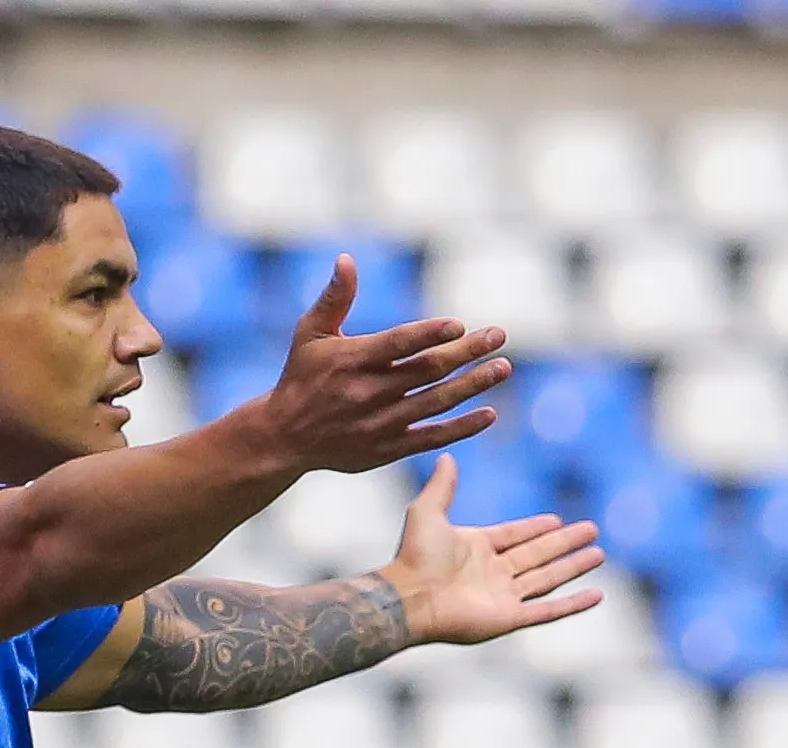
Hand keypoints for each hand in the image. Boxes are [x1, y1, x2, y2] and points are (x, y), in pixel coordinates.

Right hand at [251, 255, 512, 475]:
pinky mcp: (388, 449)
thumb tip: (347, 259)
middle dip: (467, 352)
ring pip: (436, 402)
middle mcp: (369, 392)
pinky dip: (462, 428)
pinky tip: (489, 413)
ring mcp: (381, 423)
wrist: (284, 437)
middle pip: (428, 370)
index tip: (460, 323)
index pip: (399, 344)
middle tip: (499, 336)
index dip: (430, 333)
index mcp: (353, 359)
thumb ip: (334, 297)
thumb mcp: (309, 333)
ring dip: (474, 385)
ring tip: (503, 368)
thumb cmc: (301, 375)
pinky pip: (431, 437)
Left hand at [381, 457, 603, 646]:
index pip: (516, 535)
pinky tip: (597, 595)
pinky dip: (573, 605)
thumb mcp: (427, 511)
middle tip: (592, 530)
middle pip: (538, 554)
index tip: (557, 519)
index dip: (537, 528)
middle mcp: (493, 572)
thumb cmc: (414, 556)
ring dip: (574, 566)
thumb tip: (447, 457)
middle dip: (566, 543)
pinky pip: (548, 611)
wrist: (410, 596)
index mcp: (477, 548)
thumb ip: (442, 486)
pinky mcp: (509, 618)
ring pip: (548, 579)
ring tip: (599, 553)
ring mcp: (503, 597)